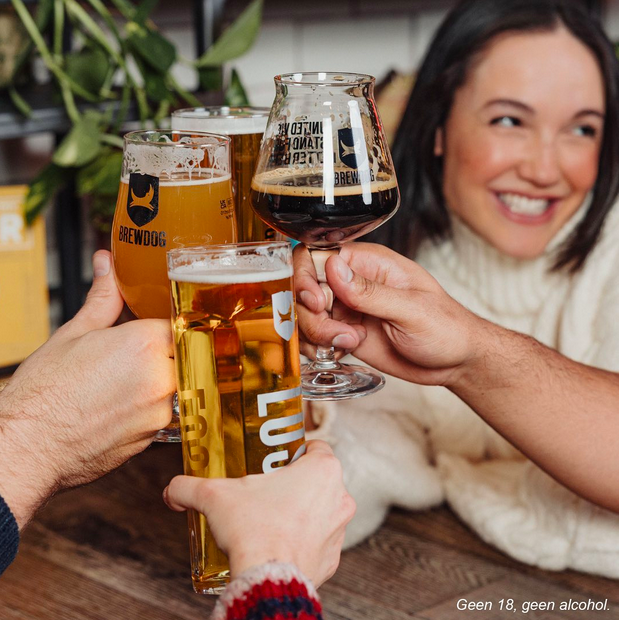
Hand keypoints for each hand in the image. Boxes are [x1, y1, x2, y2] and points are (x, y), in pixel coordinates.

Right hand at [0, 250, 174, 527]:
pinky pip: (168, 411)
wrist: (28, 447)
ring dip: (159, 379)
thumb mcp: (73, 334)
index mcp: (144, 344)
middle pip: (184, 352)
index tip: (155, 326)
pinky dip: (152, 405)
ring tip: (122, 383)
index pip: (177, 321)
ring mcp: (162, 410)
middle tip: (133, 357)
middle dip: (166, 350)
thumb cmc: (44, 394)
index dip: (165, 322)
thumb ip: (104, 298)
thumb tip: (107, 265)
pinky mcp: (158, 436)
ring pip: (178, 382)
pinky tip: (122, 405)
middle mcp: (161, 377)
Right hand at [163, 440, 355, 586]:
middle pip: (318, 479)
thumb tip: (173, 490)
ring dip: (302, 512)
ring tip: (271, 517)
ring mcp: (339, 529)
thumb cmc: (253, 530)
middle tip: (268, 487)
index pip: (316, 447)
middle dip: (295, 482)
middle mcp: (339, 496)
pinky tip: (279, 543)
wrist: (265, 580)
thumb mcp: (215, 496)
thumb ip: (189, 487)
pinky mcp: (332, 558)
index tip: (278, 457)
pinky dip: (303, 541)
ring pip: (322, 510)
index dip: (296, 450)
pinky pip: (319, 542)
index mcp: (322, 470)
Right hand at [294, 243, 481, 385]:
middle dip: (311, 314)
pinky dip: (318, 349)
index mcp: (369, 263)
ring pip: (305, 315)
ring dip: (317, 334)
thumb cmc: (446, 327)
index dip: (306, 276)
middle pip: (304, 288)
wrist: (454, 362)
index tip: (318, 302)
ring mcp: (346, 309)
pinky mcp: (344, 333)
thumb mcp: (412, 309)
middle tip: (338, 332)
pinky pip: (314, 338)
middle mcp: (352, 283)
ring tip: (348, 343)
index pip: (318, 255)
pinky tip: (343, 352)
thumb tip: (334, 268)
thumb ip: (371, 292)